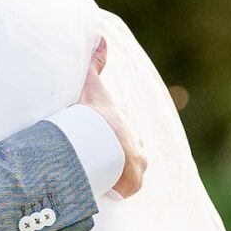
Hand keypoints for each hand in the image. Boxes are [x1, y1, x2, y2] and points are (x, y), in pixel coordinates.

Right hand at [79, 35, 147, 199]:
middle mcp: (137, 148)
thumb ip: (95, 63)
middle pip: (130, 155)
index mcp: (127, 128)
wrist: (99, 140)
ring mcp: (136, 168)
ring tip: (96, 178)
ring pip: (129, 174)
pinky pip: (124, 190)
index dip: (114, 136)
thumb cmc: (95, 113)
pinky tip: (101, 191)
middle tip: (98, 161)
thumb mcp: (92, 86)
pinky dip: (115, 192)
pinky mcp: (131, 185)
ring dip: (117, 177)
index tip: (102, 139)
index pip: (124, 133)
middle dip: (118, 158)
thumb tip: (100, 38)